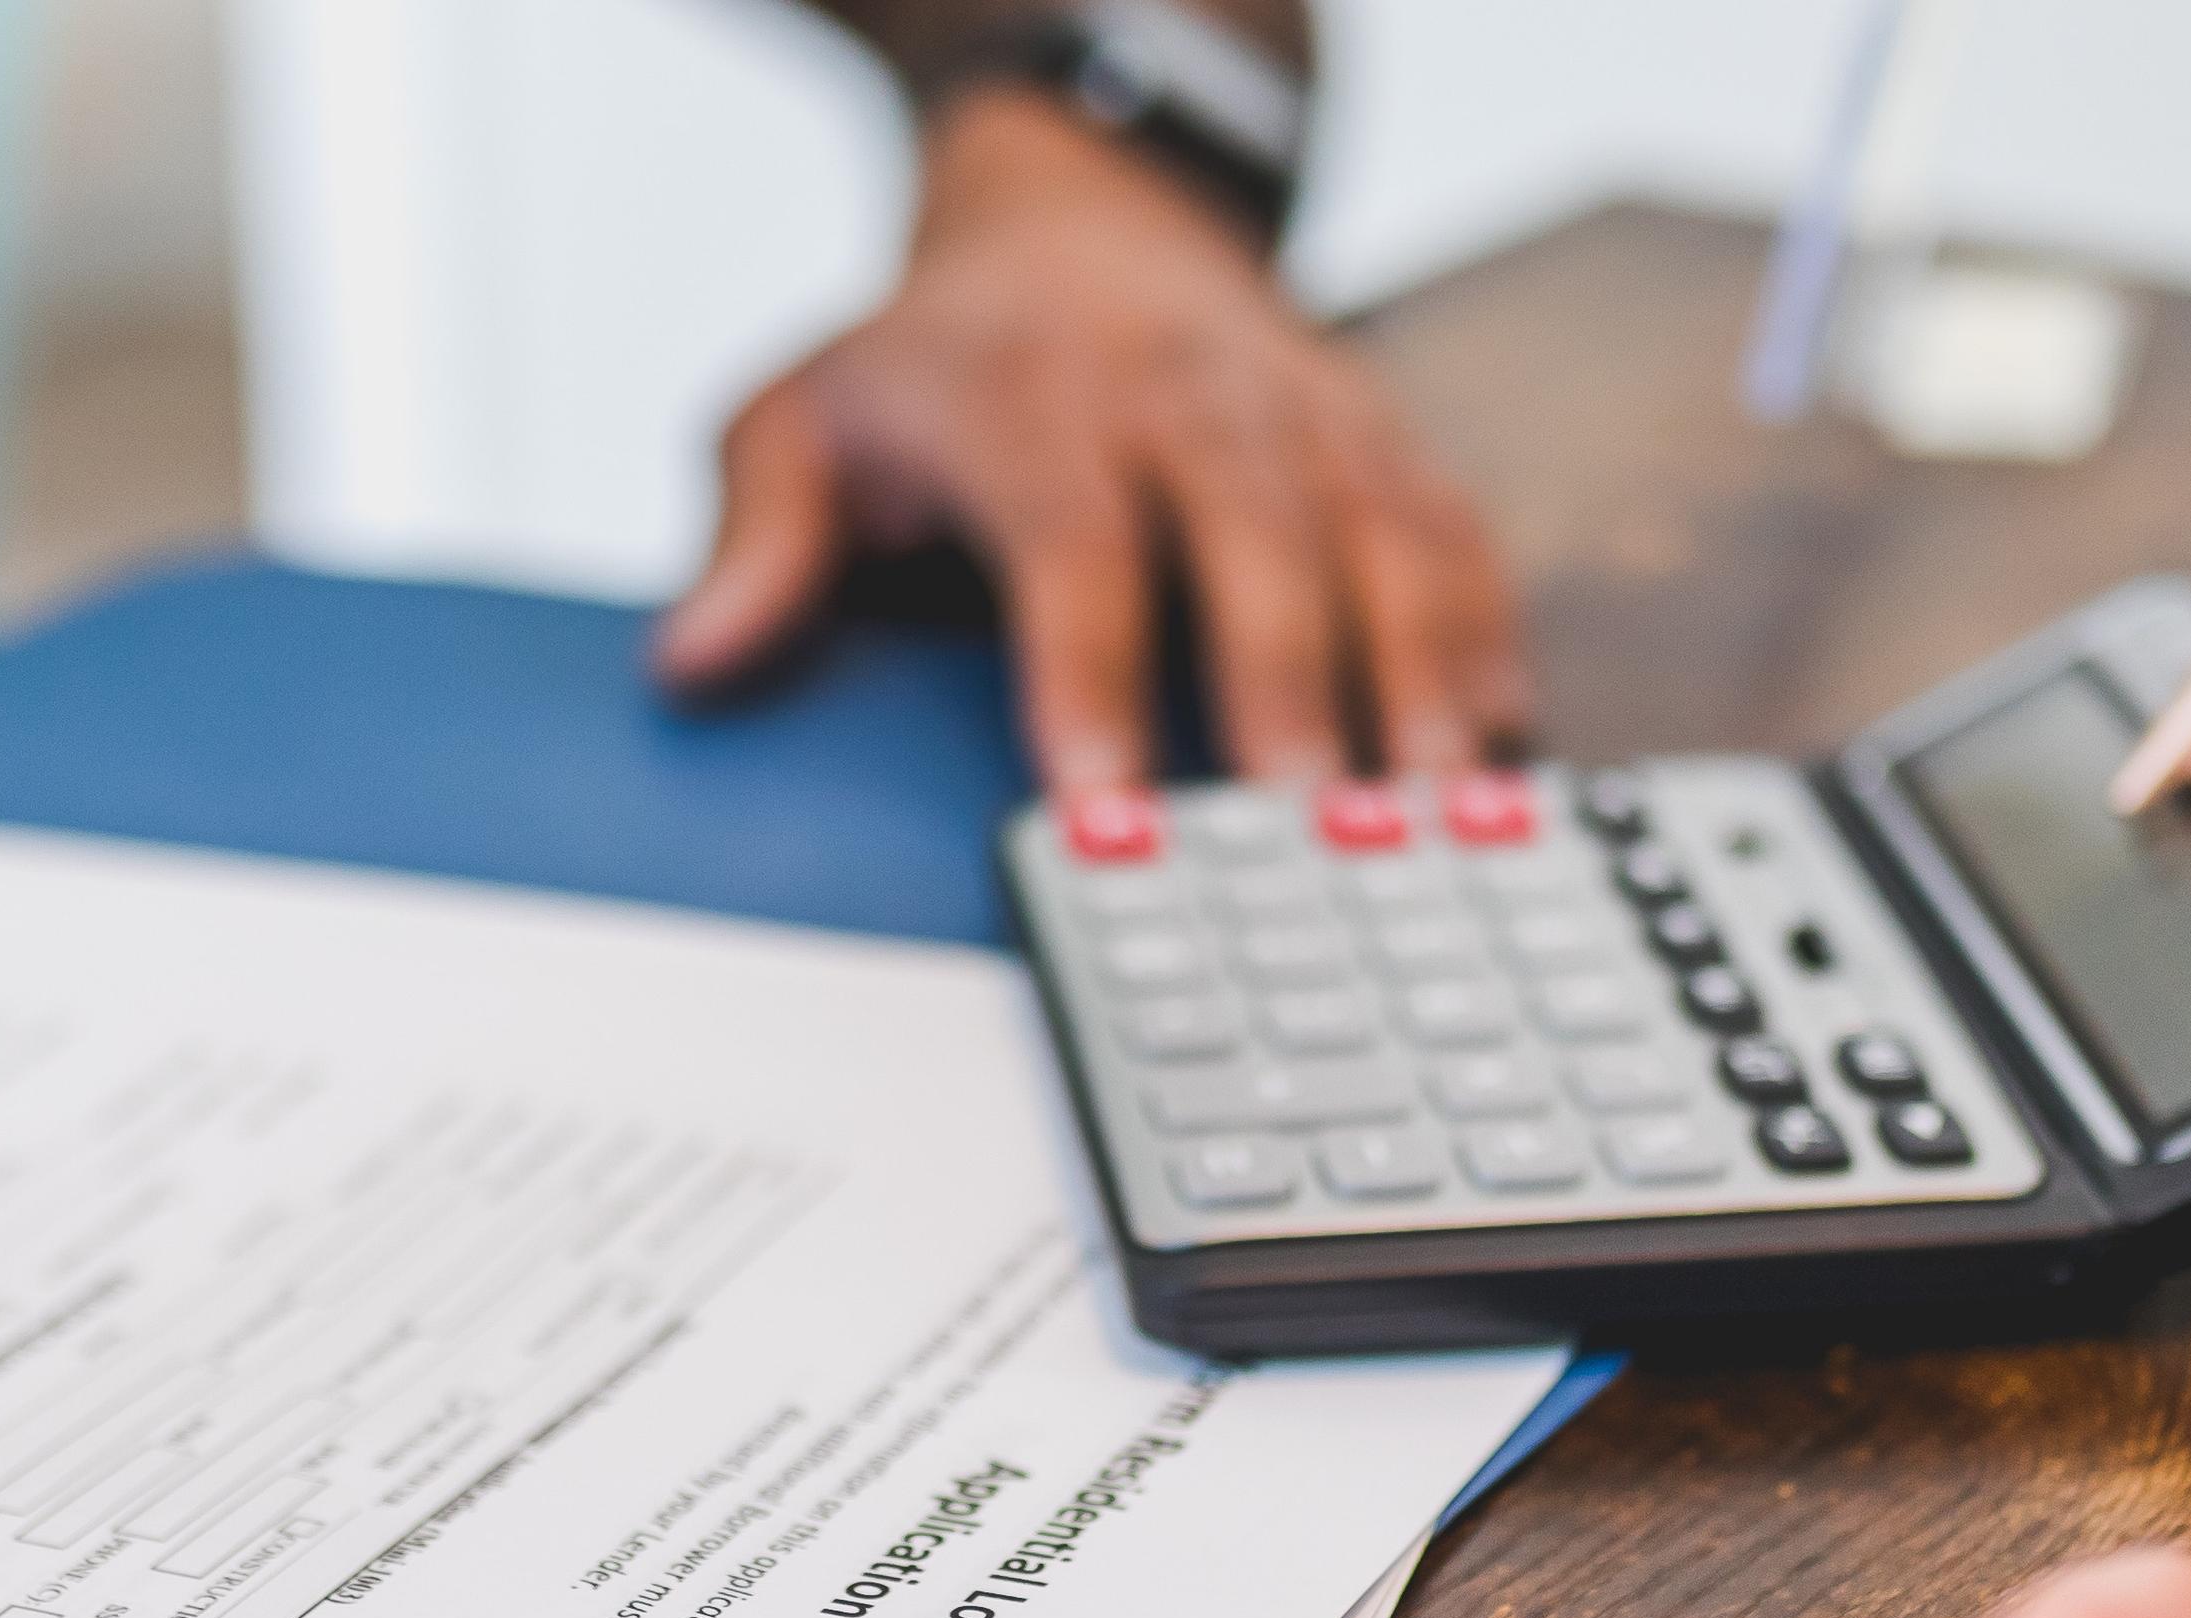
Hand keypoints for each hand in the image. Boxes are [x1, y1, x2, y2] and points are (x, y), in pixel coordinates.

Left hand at [652, 87, 1529, 793]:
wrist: (1084, 213)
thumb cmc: (940, 359)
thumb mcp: (806, 414)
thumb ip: (757, 538)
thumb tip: (693, 664)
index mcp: (1034, 395)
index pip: (1072, 541)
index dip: (1092, 675)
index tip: (1108, 805)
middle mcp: (1185, 393)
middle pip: (1257, 535)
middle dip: (1286, 685)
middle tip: (1306, 831)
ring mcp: (1303, 409)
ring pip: (1383, 534)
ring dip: (1416, 676)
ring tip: (1433, 813)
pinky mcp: (1385, 437)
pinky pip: (1454, 534)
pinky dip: (1485, 640)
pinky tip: (1498, 749)